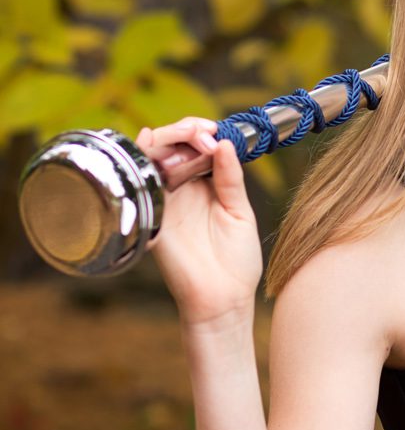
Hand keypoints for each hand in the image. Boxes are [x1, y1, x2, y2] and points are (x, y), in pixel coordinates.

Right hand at [135, 116, 264, 329]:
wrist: (223, 298)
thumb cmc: (237, 261)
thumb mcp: (240, 212)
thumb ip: (230, 178)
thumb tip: (225, 143)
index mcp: (206, 186)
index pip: (195, 147)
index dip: (203, 132)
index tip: (218, 130)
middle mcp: (181, 190)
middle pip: (171, 146)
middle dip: (186, 130)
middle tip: (205, 133)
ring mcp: (164, 201)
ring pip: (152, 156)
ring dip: (170, 138)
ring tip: (194, 136)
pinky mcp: (150, 214)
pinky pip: (139, 180)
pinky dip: (143, 157)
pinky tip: (153, 144)